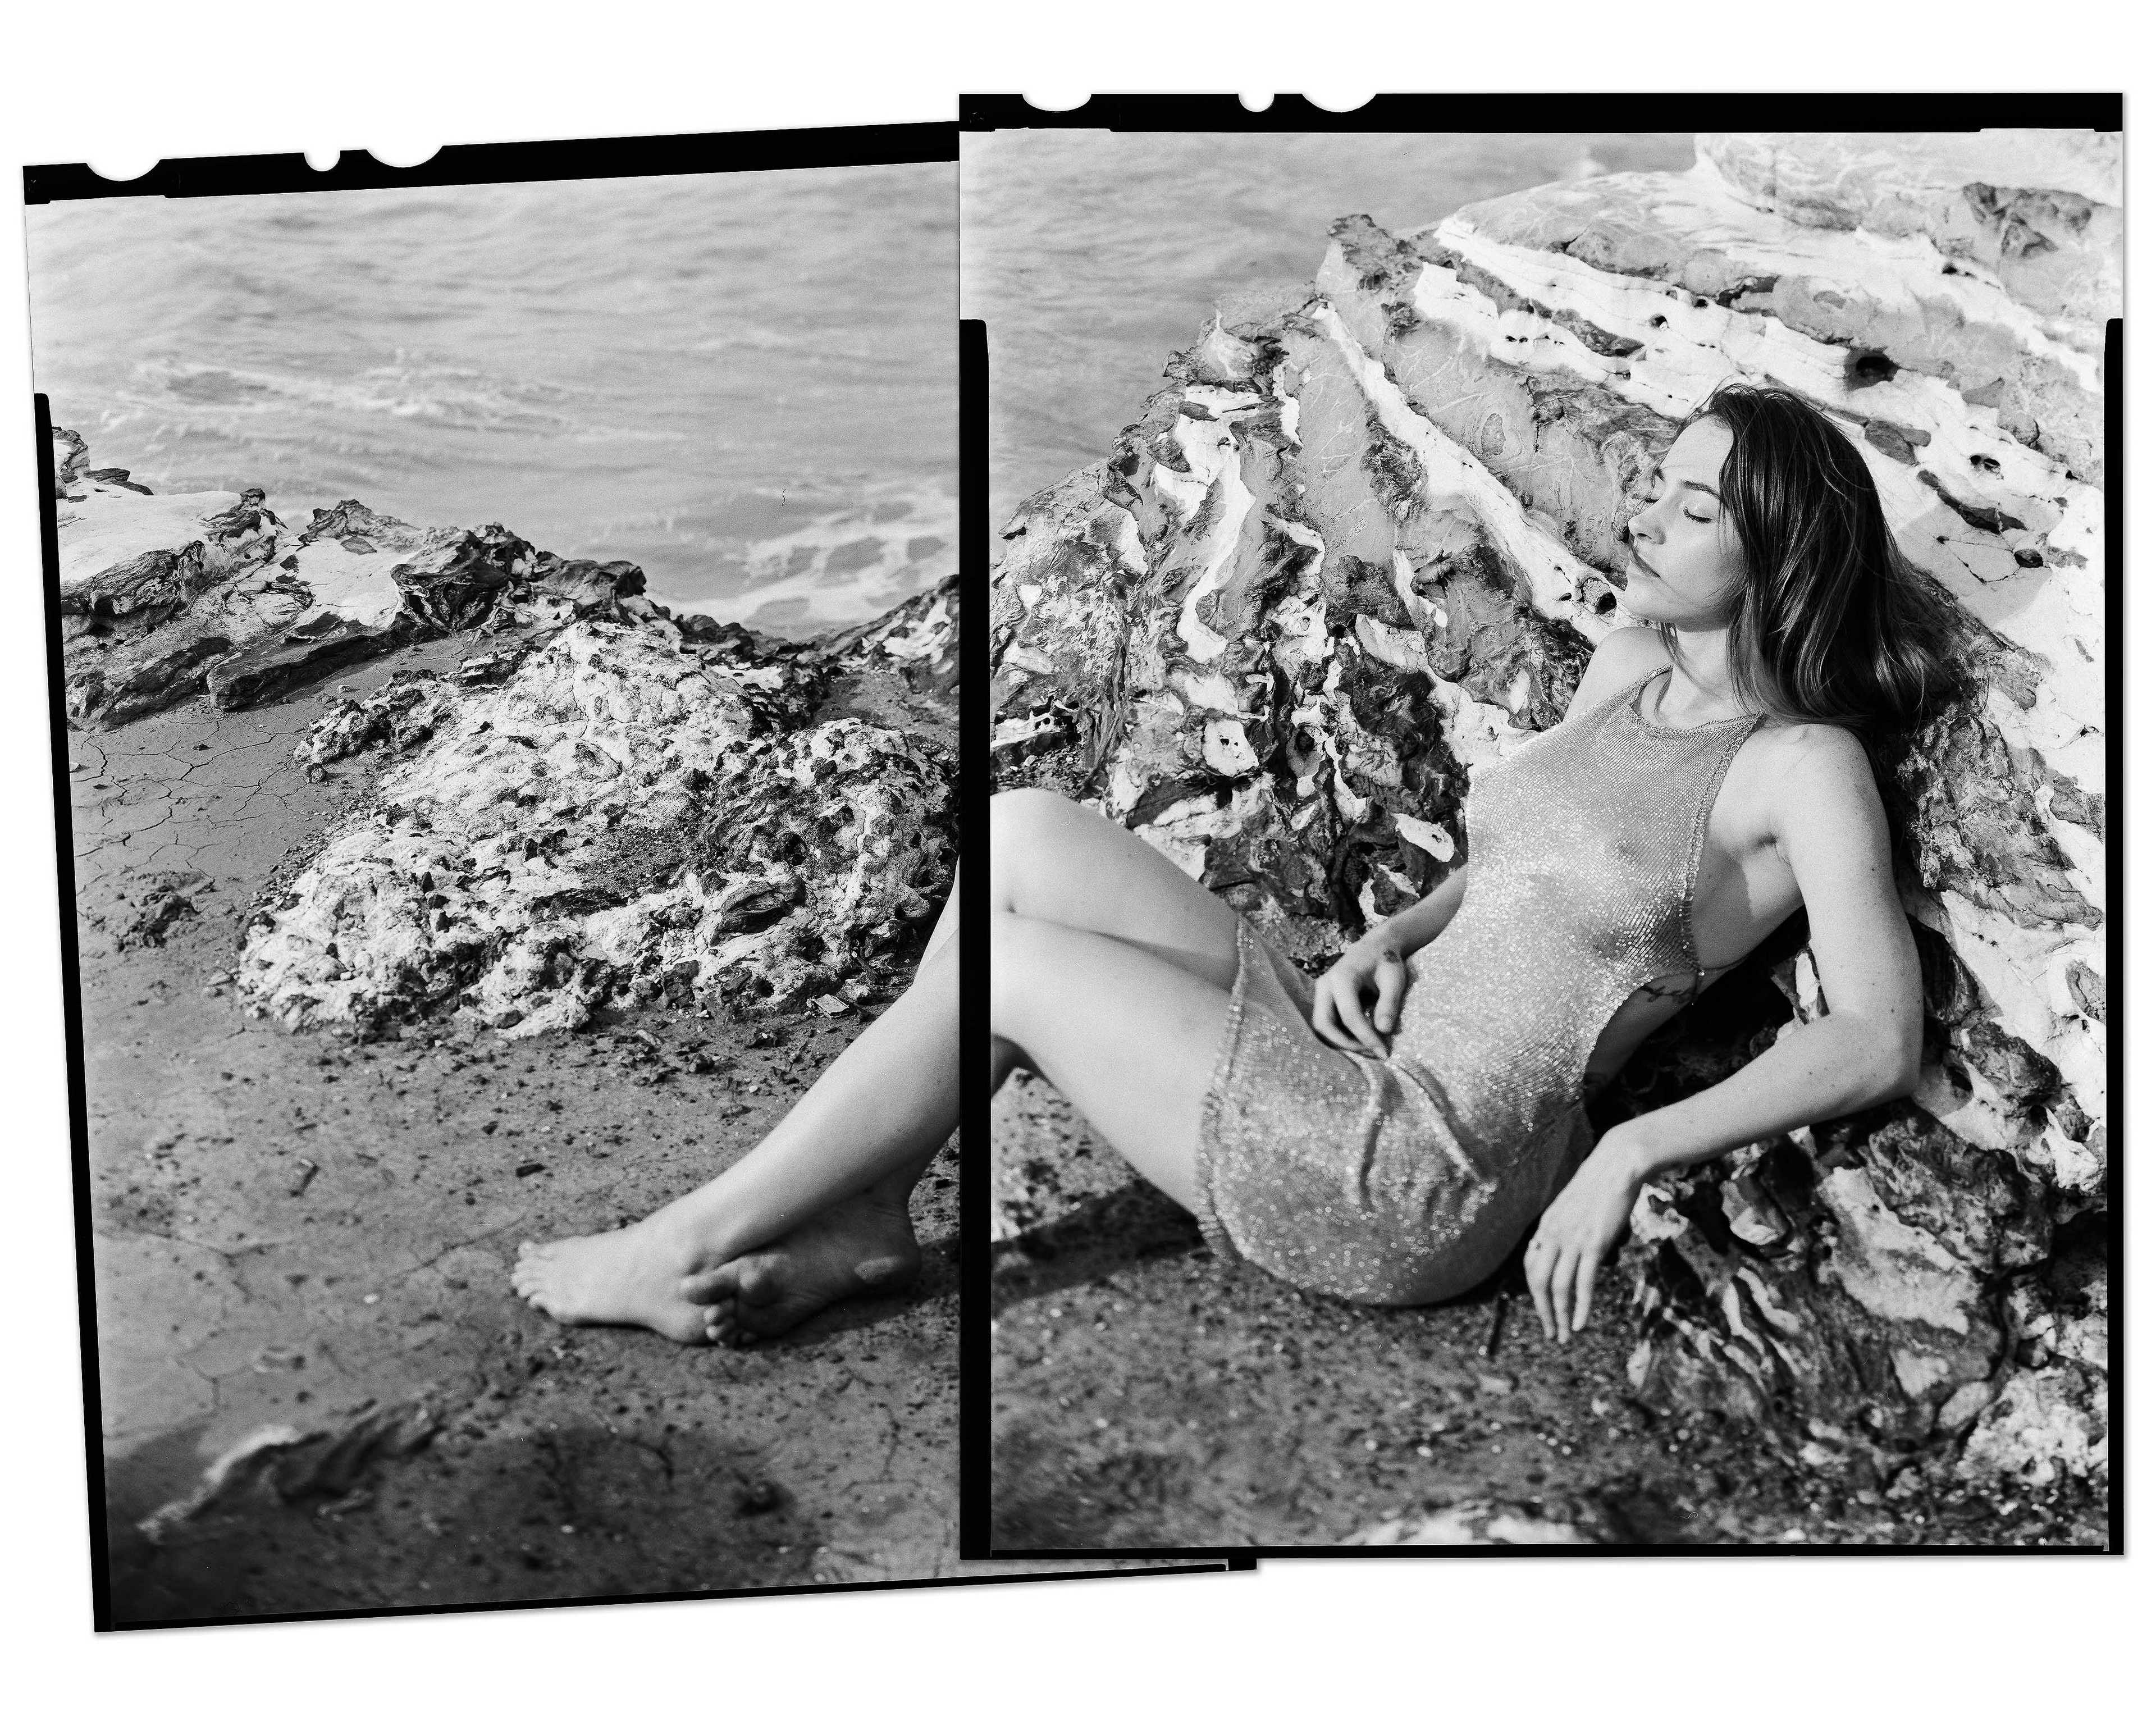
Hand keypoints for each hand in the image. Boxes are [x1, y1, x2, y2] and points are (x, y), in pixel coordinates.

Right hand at [1311, 934, 1407, 1055]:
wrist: (1374, 947)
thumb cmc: (1385, 961)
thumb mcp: (1394, 979)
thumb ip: (1389, 1004)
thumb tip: (1384, 1032)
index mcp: (1342, 978)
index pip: (1350, 1016)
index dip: (1366, 1037)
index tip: (1384, 1053)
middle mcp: (1325, 985)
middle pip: (1324, 1024)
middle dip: (1346, 1043)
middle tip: (1372, 1052)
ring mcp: (1321, 992)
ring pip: (1322, 1026)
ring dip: (1341, 1041)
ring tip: (1367, 1048)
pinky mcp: (1324, 999)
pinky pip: (1326, 1022)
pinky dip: (1340, 1035)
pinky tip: (1360, 1040)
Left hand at [1524, 1127, 1649, 1345]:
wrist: (1617, 1165)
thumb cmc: (1600, 1185)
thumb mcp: (1573, 1207)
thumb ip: (1567, 1229)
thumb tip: (1574, 1251)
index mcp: (1546, 1226)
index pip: (1531, 1266)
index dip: (1535, 1292)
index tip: (1544, 1309)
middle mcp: (1553, 1234)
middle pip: (1539, 1282)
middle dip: (1544, 1312)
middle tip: (1552, 1333)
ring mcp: (1572, 1240)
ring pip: (1559, 1287)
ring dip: (1561, 1316)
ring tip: (1565, 1335)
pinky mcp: (1594, 1244)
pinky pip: (1583, 1283)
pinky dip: (1581, 1307)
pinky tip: (1581, 1324)